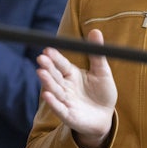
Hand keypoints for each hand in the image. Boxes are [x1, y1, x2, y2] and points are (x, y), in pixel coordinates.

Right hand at [36, 29, 116, 147]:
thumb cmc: (103, 92)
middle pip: (55, 76)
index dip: (55, 57)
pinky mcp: (68, 115)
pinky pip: (59, 108)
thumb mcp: (102, 71)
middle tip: (41, 58)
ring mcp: (65, 101)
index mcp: (72, 74)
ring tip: (41, 72)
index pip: (61, 64)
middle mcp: (65, 87)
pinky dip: (53, 102)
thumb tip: (95, 30)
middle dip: (48, 67)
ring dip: (47, 82)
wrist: (106, 116)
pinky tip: (47, 95)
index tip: (47, 49)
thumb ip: (97, 53)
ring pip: (55, 90)